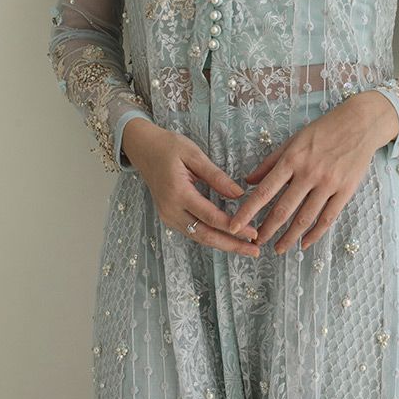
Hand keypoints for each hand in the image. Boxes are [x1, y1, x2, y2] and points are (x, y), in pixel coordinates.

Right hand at [122, 118, 260, 256]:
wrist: (143, 149)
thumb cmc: (168, 147)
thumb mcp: (194, 155)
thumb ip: (216, 176)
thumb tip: (239, 194)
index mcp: (178, 192)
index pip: (210, 216)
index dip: (233, 227)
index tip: (253, 232)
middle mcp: (171, 209)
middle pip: (205, 235)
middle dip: (231, 245)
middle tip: (255, 251)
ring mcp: (168, 216)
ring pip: (199, 237)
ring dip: (223, 244)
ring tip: (246, 248)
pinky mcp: (169, 217)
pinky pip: (193, 232)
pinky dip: (211, 238)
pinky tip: (227, 239)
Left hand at [228, 91, 398, 254]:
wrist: (359, 123)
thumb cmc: (323, 130)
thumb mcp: (293, 140)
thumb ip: (270, 162)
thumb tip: (249, 181)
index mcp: (292, 159)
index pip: (265, 191)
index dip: (248, 211)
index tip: (234, 225)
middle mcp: (309, 173)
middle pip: (283, 209)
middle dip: (267, 229)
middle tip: (256, 241)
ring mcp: (329, 183)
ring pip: (305, 218)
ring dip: (289, 237)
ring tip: (278, 248)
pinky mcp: (346, 190)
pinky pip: (328, 218)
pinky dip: (315, 234)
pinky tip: (305, 243)